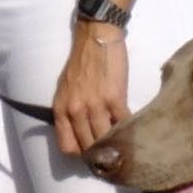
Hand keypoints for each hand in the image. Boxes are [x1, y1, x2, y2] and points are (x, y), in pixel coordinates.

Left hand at [53, 26, 129, 162]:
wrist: (96, 39)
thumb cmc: (81, 63)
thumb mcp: (65, 90)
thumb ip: (70, 112)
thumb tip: (82, 133)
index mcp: (61, 109)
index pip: (68, 147)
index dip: (81, 154)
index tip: (91, 151)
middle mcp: (76, 110)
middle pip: (89, 146)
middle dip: (100, 152)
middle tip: (111, 152)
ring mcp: (95, 105)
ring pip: (106, 139)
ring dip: (115, 143)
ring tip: (123, 143)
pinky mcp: (115, 98)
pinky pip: (123, 123)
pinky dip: (128, 128)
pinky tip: (132, 127)